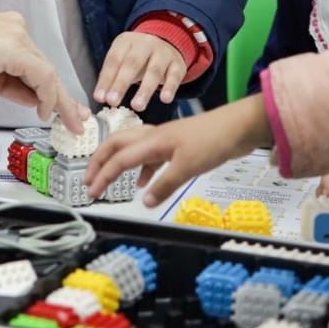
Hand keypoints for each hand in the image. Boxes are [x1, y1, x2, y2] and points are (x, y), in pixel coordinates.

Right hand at [0, 10, 88, 130]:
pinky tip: (46, 111)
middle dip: (62, 97)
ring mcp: (16, 36)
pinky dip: (47, 96)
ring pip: (48, 73)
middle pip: (45, 68)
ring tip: (71, 122)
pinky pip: (41, 75)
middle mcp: (15, 30)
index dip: (47, 90)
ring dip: (60, 101)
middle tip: (77, 117)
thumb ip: (8, 84)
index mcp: (6, 32)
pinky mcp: (14, 47)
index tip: (56, 109)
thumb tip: (31, 99)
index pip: (33, 65)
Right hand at [85, 94, 272, 206]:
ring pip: (132, 149)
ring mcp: (165, 140)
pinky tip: (146, 183)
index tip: (91, 191)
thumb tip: (144, 201)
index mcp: (152, 141)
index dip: (102, 176)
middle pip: (116, 145)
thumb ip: (164, 185)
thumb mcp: (188, 167)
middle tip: (89, 179)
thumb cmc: (214, 139)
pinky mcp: (177, 146)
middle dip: (99, 161)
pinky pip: (150, 156)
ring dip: (118, 163)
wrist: (239, 126)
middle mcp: (154, 137)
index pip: (119, 160)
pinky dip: (142, 169)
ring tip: (111, 180)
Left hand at [94, 32, 186, 110]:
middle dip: (121, 84)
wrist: (166, 43)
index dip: (106, 79)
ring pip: (153, 71)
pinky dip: (170, 88)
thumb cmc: (139, 58)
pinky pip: (174, 76)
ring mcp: (163, 53)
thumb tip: (101, 96)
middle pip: (132, 63)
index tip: (100, 97)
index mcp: (126, 41)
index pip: (114, 60)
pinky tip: (165, 99)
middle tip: (113, 101)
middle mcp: (145, 44)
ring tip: (137, 106)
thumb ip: (112, 76)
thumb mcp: (123, 59)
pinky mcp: (177, 64)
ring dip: (145, 90)